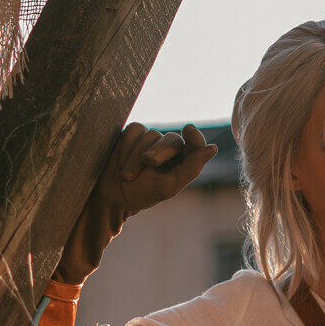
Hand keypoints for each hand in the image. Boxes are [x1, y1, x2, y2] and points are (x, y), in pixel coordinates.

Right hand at [54, 122, 217, 285]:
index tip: (188, 130)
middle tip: (148, 163)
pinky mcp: (132, 133)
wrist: (111, 195)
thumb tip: (213, 148)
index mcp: (183, 160)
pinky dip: (128, 145)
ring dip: (138, 155)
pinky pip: (135, 130)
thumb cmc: (142, 193)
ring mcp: (150, 138)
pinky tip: (121, 162)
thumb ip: (191, 168)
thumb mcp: (168, 186)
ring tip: (127, 175)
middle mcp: (169, 146)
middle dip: (160, 150)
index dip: (195, 137)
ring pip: (151, 134)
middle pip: (172, 139)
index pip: (195, 143)